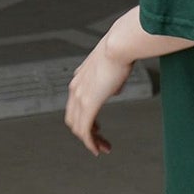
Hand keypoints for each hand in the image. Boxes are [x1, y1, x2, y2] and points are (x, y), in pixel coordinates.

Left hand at [64, 33, 131, 155]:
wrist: (119, 45)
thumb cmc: (120, 51)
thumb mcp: (113, 67)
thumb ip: (111, 80)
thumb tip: (115, 88)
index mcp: (79, 80)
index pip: (75, 107)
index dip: (85, 120)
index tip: (98, 128)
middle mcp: (75, 89)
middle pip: (73, 120)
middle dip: (87, 134)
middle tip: (101, 143)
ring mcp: (80, 97)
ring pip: (78, 128)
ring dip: (90, 141)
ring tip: (103, 148)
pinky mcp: (88, 103)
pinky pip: (85, 130)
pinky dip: (90, 142)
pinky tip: (97, 149)